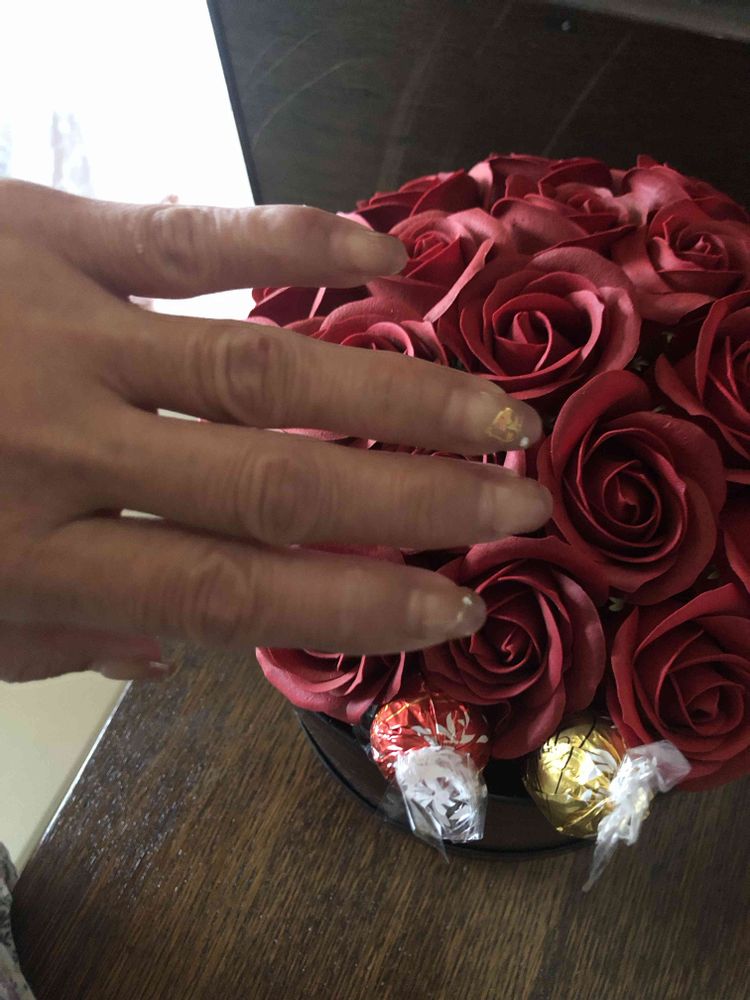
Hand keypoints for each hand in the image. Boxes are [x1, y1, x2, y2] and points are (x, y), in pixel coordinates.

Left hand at [0, 180, 549, 681]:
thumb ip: (56, 636)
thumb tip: (171, 648)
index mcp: (25, 554)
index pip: (234, 591)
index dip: (358, 603)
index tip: (458, 606)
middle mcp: (61, 446)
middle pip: (275, 479)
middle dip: (413, 499)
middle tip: (515, 504)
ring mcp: (61, 328)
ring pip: (261, 364)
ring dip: (393, 391)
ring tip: (492, 412)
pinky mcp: (47, 230)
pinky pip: (191, 234)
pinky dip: (296, 242)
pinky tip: (384, 265)